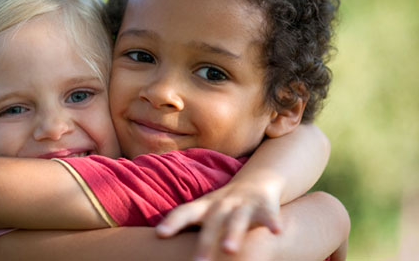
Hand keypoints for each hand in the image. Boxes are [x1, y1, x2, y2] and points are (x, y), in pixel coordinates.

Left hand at [156, 181, 281, 260]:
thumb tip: (155, 244)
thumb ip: (186, 227)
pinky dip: (272, 222)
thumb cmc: (222, 206)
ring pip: (237, 219)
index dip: (172, 222)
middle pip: (212, 222)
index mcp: (204, 206)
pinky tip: (276, 232)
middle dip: (205, 242)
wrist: (256, 181)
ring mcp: (243, 203)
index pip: (185, 212)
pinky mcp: (265, 204)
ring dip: (233, 234)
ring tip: (229, 250)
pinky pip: (269, 214)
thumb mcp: (203, 212)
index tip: (160, 233)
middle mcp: (222, 204)